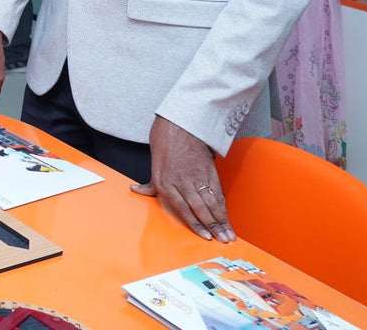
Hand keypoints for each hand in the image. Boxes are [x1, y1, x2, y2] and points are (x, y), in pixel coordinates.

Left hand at [130, 116, 234, 242]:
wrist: (179, 125)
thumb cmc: (165, 146)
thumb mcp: (153, 167)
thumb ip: (149, 184)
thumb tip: (136, 190)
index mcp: (165, 183)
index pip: (183, 209)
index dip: (196, 224)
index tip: (205, 237)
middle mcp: (182, 182)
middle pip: (200, 208)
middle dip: (213, 226)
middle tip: (223, 241)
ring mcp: (197, 176)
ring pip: (211, 202)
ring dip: (221, 220)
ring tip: (229, 234)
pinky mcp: (209, 171)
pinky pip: (217, 192)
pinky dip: (223, 206)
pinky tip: (227, 216)